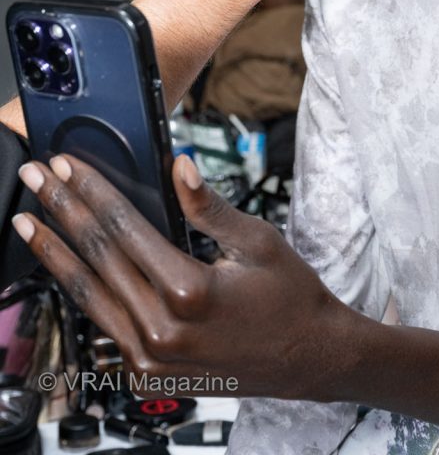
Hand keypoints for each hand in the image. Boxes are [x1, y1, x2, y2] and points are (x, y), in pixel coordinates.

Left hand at [13, 155, 357, 399]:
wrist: (307, 356)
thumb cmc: (289, 295)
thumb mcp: (257, 240)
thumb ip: (209, 205)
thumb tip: (179, 166)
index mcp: (190, 292)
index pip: (123, 229)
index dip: (90, 191)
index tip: (65, 166)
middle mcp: (163, 331)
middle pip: (98, 258)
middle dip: (62, 212)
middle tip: (35, 180)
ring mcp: (151, 359)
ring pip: (90, 296)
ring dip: (57, 253)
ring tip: (31, 223)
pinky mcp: (148, 374)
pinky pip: (105, 324)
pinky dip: (84, 290)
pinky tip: (67, 266)